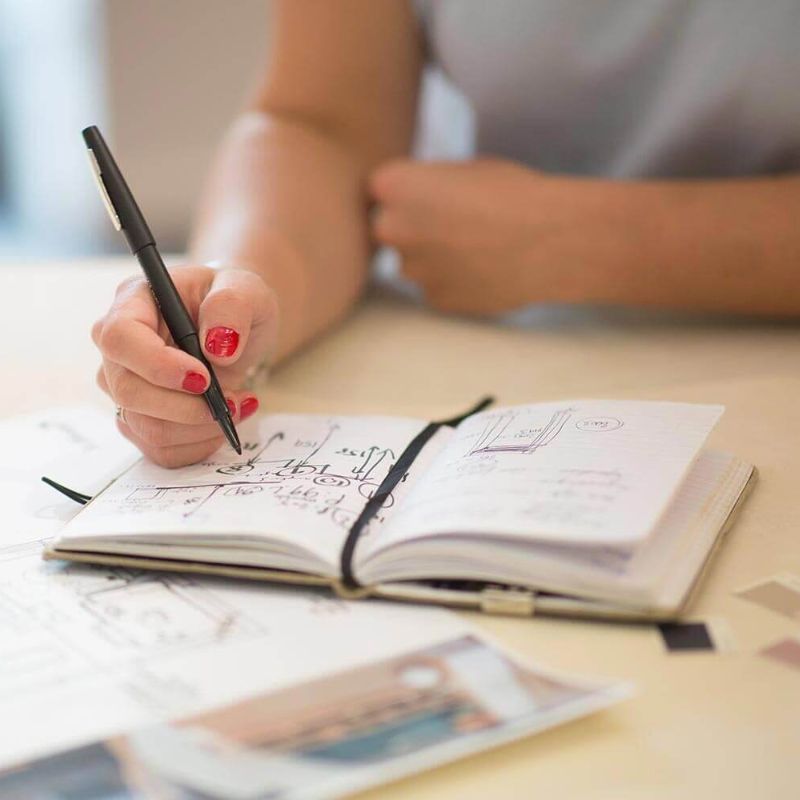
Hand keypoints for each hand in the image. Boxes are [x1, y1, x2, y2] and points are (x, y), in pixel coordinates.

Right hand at [93, 265, 277, 466]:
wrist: (236, 329)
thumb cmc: (233, 303)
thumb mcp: (246, 289)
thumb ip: (232, 305)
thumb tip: (218, 346)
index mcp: (133, 303)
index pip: (120, 338)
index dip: (158, 365)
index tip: (203, 379)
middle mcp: (119, 349)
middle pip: (129, 391)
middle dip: (187, 407)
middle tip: (233, 400)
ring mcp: (126, 387)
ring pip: (146, 428)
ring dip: (200, 428)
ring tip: (238, 406)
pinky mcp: (142, 418)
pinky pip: (163, 449)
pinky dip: (201, 443)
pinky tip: (224, 421)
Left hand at [369, 158, 616, 313]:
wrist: (552, 239)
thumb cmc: (514, 193)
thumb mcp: (464, 169)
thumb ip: (428, 184)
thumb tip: (416, 197)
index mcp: (395, 186)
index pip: (379, 189)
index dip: (405, 191)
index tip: (432, 193)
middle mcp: (392, 229)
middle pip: (387, 229)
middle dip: (410, 226)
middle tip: (452, 222)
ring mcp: (412, 269)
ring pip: (411, 262)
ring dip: (432, 256)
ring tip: (475, 246)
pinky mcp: (435, 299)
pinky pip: (435, 287)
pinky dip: (452, 280)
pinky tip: (483, 268)